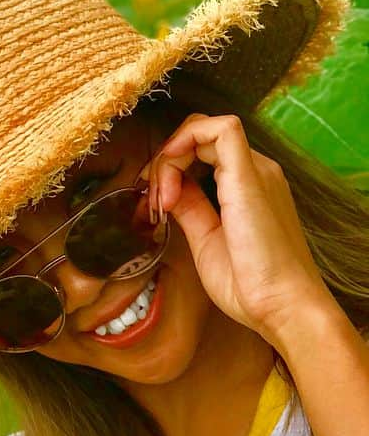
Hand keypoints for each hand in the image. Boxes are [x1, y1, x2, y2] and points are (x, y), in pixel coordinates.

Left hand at [144, 112, 334, 348]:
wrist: (281, 307)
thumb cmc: (250, 285)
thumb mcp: (206, 240)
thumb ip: (190, 210)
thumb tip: (170, 190)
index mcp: (246, 185)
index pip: (202, 150)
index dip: (169, 169)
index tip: (156, 206)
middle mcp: (255, 171)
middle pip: (199, 137)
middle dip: (164, 161)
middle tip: (153, 201)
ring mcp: (255, 170)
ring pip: (205, 129)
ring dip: (169, 157)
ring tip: (161, 199)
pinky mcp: (250, 176)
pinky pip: (222, 130)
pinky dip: (184, 143)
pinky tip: (170, 181)